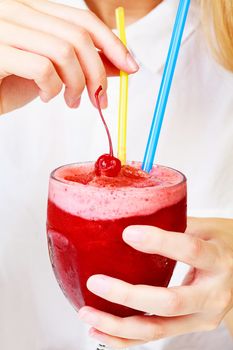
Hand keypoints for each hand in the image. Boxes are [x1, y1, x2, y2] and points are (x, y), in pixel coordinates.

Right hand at [0, 0, 137, 113]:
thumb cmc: (9, 80)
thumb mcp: (51, 69)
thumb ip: (80, 62)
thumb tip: (118, 64)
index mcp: (33, 9)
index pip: (82, 19)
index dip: (112, 43)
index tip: (130, 66)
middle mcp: (17, 10)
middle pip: (78, 36)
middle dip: (97, 73)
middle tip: (99, 99)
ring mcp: (5, 27)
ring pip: (64, 51)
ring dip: (76, 84)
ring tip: (71, 101)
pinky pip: (42, 68)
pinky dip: (51, 89)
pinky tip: (45, 96)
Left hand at [78, 218, 232, 347]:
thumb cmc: (224, 244)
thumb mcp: (206, 227)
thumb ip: (174, 222)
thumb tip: (132, 214)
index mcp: (218, 259)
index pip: (190, 251)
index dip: (159, 242)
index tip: (128, 233)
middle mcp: (213, 293)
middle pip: (169, 302)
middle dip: (127, 295)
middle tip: (96, 282)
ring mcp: (203, 316)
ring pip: (159, 329)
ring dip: (119, 326)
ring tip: (88, 314)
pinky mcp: (192, 326)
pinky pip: (157, 336)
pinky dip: (127, 338)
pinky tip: (102, 331)